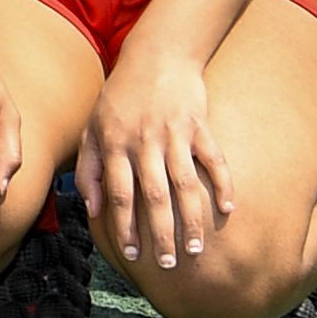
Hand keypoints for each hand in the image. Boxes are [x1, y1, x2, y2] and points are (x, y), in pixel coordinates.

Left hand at [80, 32, 230, 270]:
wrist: (156, 54)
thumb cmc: (120, 96)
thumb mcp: (93, 127)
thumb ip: (88, 168)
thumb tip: (91, 210)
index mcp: (115, 144)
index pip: (119, 194)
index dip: (124, 226)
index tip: (132, 255)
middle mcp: (143, 141)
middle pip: (152, 195)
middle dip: (160, 233)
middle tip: (167, 264)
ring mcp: (173, 133)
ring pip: (183, 183)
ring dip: (190, 218)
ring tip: (195, 249)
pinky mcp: (199, 124)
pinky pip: (214, 158)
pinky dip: (222, 183)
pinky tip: (228, 209)